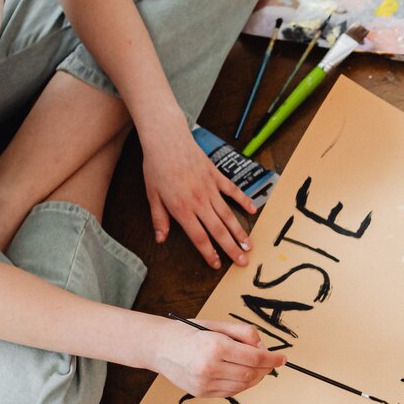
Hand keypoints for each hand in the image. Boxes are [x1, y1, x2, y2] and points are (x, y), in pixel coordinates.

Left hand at [141, 125, 256, 267]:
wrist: (167, 138)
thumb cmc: (156, 166)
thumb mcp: (152, 195)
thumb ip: (159, 219)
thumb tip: (161, 239)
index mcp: (182, 209)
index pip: (199, 237)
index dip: (209, 253)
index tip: (218, 265)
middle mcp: (199, 201)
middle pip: (218, 230)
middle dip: (231, 248)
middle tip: (243, 262)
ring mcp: (210, 188)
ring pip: (228, 214)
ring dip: (239, 231)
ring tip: (249, 244)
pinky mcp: (216, 175)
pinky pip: (233, 191)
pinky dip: (243, 201)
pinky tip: (252, 211)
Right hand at [152, 318, 284, 395]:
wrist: (159, 347)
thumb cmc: (188, 332)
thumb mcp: (217, 325)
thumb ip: (244, 334)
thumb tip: (263, 348)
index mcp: (215, 346)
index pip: (254, 357)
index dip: (272, 359)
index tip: (282, 358)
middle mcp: (210, 367)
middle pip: (251, 374)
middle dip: (265, 369)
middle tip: (269, 360)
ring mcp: (205, 383)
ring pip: (243, 386)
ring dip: (255, 377)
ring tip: (254, 366)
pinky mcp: (201, 393)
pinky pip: (231, 392)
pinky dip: (242, 384)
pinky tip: (240, 374)